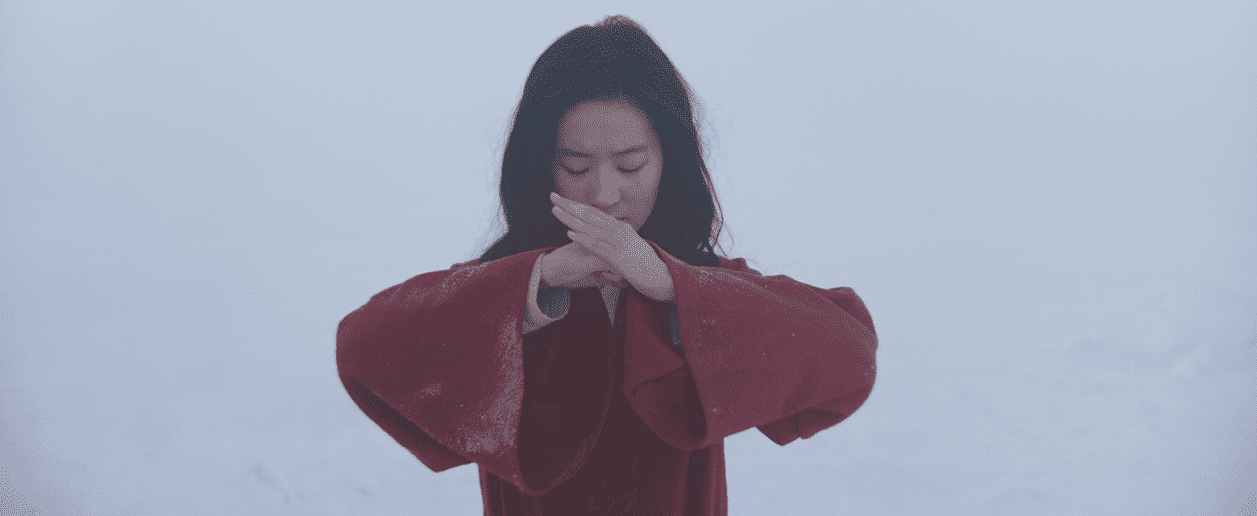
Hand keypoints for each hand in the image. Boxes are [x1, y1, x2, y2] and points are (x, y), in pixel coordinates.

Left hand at [549, 192, 673, 301]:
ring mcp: (619, 243)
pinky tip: (570, 233)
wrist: (662, 277)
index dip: (577, 205)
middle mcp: (620, 231)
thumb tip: (603, 244)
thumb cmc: (645, 267)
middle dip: (569, 206)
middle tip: (553, 196)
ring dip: (571, 219)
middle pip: (590, 215)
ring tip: (555, 212)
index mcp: (622, 228)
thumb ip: (616, 244)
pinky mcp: (618, 256)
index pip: (595, 213)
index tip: (562, 200)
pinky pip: (597, 246)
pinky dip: (583, 238)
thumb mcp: (629, 250)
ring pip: (590, 228)